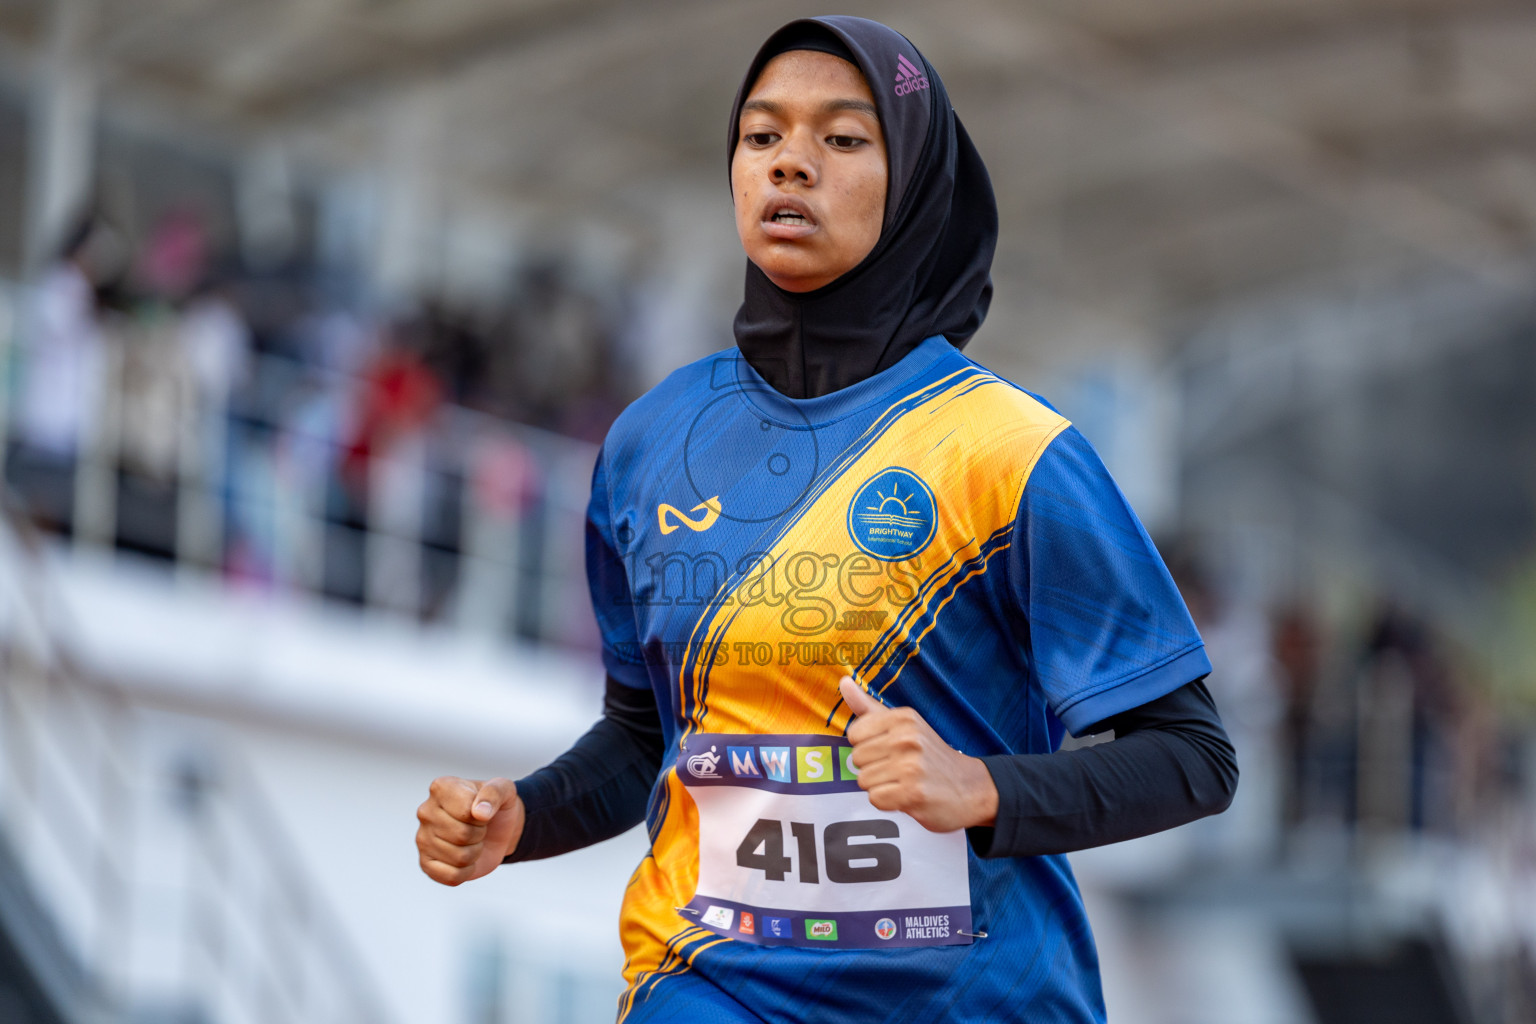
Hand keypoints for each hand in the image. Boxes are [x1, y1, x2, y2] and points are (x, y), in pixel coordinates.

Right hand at [416, 776, 524, 885]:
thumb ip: (494, 792)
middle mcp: (426, 811)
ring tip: (472, 840)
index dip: (483, 815)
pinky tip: (465, 859)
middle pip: (462, 835)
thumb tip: (480, 813)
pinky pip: (452, 877)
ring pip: (459, 857)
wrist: (496, 829)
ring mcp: (422, 839)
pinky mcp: (425, 864)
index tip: (482, 810)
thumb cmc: (495, 805)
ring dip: (475, 852)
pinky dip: (467, 871)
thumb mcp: (505, 789)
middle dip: (480, 835)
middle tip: (478, 827)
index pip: (465, 811)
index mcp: (441, 788)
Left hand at [839, 677, 997, 832]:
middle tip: (899, 769)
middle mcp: (907, 737)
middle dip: (873, 768)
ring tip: (904, 782)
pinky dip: (888, 802)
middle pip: (857, 758)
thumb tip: (843, 681)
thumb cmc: (930, 755)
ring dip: (880, 786)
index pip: (854, 733)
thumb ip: (869, 706)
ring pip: (863, 780)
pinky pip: (876, 799)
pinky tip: (907, 796)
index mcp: (903, 717)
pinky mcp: (914, 793)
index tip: (888, 750)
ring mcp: (911, 766)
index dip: (866, 746)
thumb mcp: (904, 725)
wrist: (971, 787)